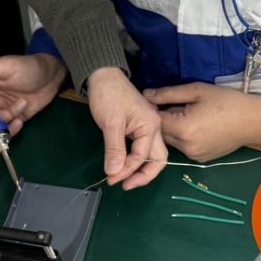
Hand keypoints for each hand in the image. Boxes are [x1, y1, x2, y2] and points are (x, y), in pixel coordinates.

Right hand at [0, 54, 67, 133]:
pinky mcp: (14, 118)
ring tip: (22, 104)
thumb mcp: (7, 66)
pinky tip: (21, 121)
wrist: (52, 76)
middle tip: (5, 115)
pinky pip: (7, 129)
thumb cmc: (28, 67)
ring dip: (7, 118)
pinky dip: (12, 129)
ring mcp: (2, 109)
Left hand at [86, 68, 167, 190]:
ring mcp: (149, 126)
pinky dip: (135, 159)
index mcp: (151, 126)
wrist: (103, 74)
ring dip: (139, 168)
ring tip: (124, 179)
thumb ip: (115, 149)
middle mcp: (155, 127)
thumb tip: (114, 173)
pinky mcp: (140, 126)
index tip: (110, 179)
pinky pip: (143, 147)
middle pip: (157, 159)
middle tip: (125, 186)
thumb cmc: (108, 95)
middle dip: (143, 175)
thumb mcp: (110, 123)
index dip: (126, 170)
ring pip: (151, 154)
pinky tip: (124, 164)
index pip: (141, 156)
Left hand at [147, 83, 260, 162]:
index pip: (155, 121)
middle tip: (172, 104)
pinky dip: (182, 137)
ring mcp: (193, 156)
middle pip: (161, 133)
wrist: (254, 120)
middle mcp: (186, 147)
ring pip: (171, 141)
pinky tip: (195, 125)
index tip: (155, 98)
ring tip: (185, 114)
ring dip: (172, 129)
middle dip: (162, 119)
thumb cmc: (227, 101)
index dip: (153, 108)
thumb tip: (146, 95)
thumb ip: (168, 94)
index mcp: (183, 129)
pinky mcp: (200, 160)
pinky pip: (182, 147)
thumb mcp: (196, 91)